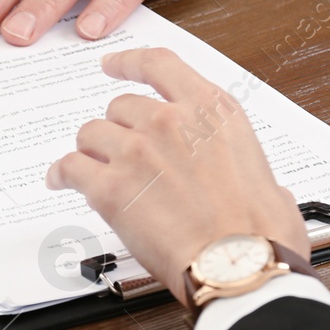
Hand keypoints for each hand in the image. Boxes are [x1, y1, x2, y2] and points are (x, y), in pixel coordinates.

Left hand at [46, 48, 306, 303]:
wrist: (240, 267)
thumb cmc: (261, 232)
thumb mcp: (268, 178)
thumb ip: (246, 170)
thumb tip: (261, 187)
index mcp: (212, 110)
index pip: (159, 65)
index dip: (129, 62)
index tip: (113, 65)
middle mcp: (170, 121)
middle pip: (121, 106)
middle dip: (119, 128)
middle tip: (120, 149)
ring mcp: (137, 151)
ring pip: (92, 133)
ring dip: (92, 150)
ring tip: (94, 167)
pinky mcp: (111, 187)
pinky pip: (70, 167)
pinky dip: (62, 173)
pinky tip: (61, 180)